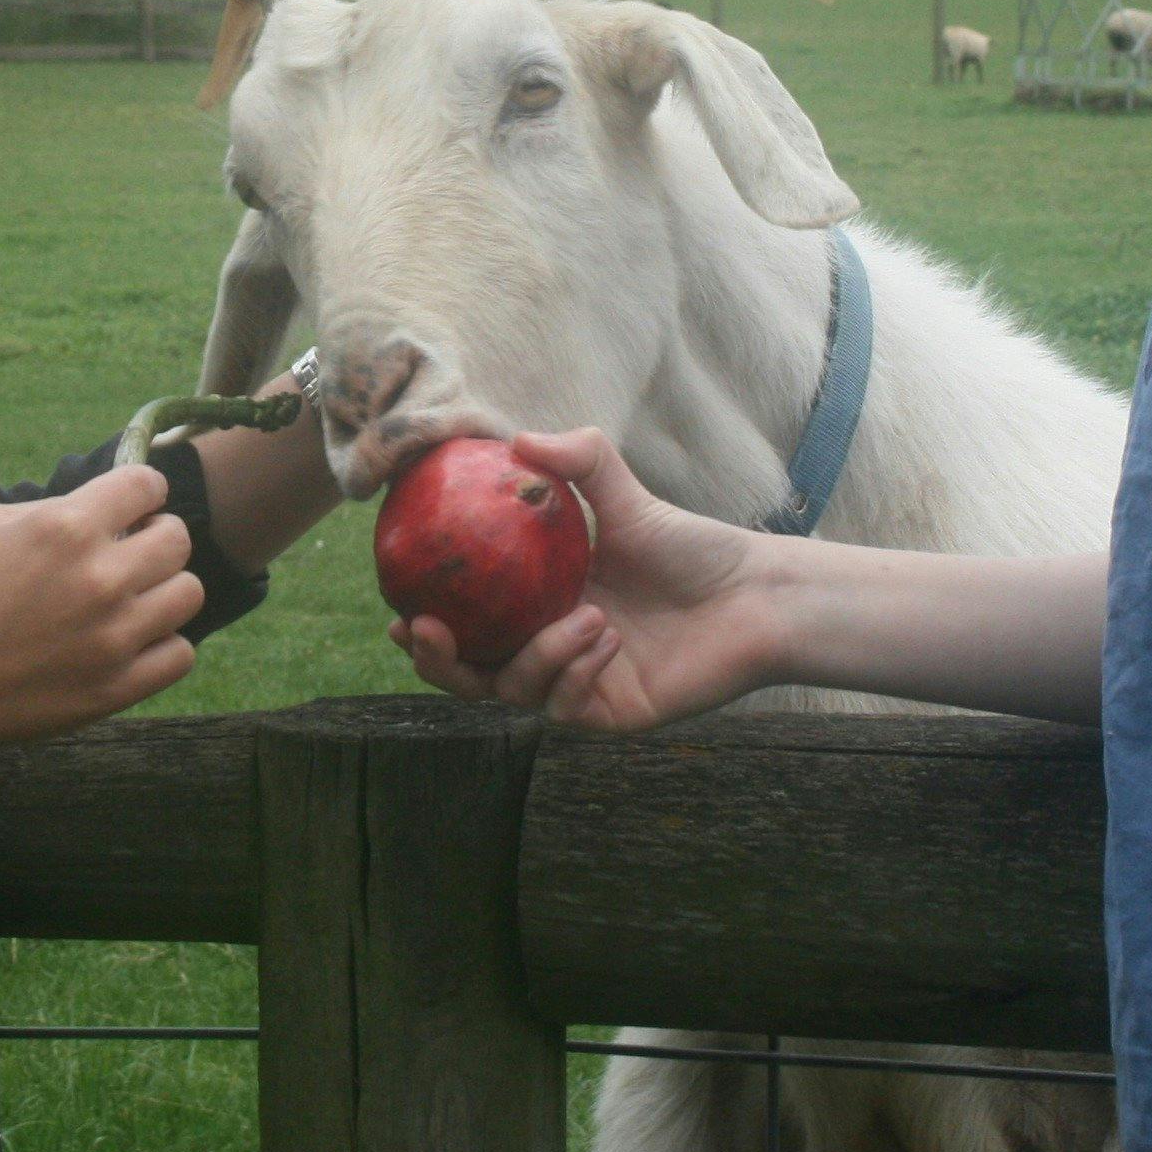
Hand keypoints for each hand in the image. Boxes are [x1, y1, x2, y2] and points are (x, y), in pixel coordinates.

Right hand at [0, 463, 203, 749]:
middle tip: (132, 551)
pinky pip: (181, 654)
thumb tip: (101, 507)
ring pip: (189, 593)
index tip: (132, 506)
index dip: (143, 492)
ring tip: (134, 598)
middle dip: (157, 537)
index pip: (148, 485)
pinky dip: (162, 645)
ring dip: (164, 589)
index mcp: (67, 527)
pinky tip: (132, 641)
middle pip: (178, 539)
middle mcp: (101, 577)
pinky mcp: (117, 687)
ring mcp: (114, 636)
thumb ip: (51, 507)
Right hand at [391, 428, 775, 729]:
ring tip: (589, 617)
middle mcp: (551, 649)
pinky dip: (574, 671)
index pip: (469, 627)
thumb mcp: (628, 497)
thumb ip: (581, 460)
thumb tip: (519, 437)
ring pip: (515, 690)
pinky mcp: (609, 714)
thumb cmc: (694, 549)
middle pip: (471, 675)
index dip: (426, 628)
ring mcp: (578, 685)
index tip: (398, 607)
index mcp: (540, 606)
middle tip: (426, 630)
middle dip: (438, 663)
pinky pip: (564, 705)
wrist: (753, 597)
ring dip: (537, 655)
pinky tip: (608, 640)